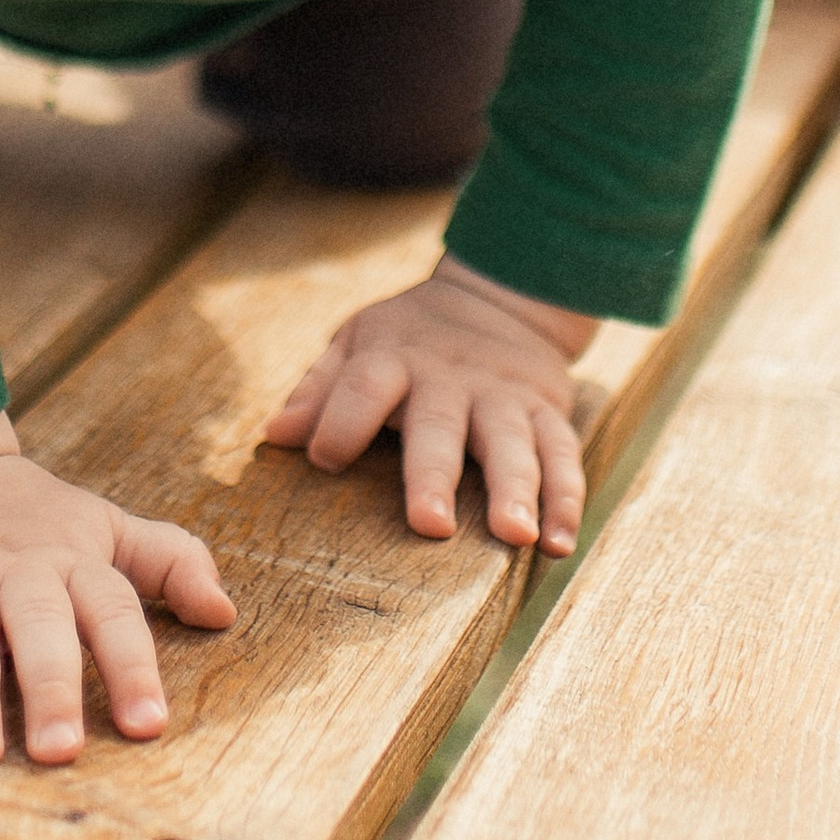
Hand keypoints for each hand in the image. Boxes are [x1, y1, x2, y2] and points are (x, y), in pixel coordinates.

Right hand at [0, 423, 234, 769]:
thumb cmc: (36, 523)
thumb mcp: (107, 530)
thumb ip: (169, 561)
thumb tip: (226, 612)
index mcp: (73, 562)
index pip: (112, 611)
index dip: (132, 665)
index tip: (149, 725)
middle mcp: (17, 573)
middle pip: (39, 627)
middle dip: (50, 687)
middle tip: (59, 750)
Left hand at [264, 257, 592, 555]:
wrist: (500, 295)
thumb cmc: (409, 337)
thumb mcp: (357, 342)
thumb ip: (319, 388)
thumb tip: (274, 436)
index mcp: (394, 358)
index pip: (364, 384)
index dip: (341, 419)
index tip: (323, 459)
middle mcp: (451, 378)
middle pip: (440, 426)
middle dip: (435, 475)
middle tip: (431, 526)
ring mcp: (503, 396)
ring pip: (512, 444)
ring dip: (516, 489)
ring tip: (516, 536)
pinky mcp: (547, 411)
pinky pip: (562, 454)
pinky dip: (565, 499)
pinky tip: (559, 543)